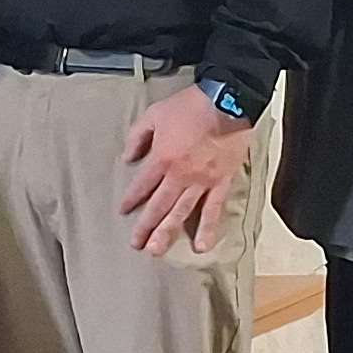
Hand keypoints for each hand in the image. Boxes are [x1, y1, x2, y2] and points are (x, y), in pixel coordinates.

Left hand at [117, 83, 253, 257]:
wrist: (228, 102)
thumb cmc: (191, 106)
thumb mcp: (154, 114)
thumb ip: (138, 137)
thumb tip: (128, 157)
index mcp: (162, 159)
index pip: (142, 186)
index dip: (131, 199)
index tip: (123, 211)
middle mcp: (180, 176)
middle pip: (159, 206)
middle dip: (146, 226)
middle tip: (136, 244)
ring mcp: (202, 182)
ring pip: (182, 213)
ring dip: (168, 233)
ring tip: (157, 250)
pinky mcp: (222, 183)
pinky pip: (214, 210)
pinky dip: (208, 229)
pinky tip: (201, 246)